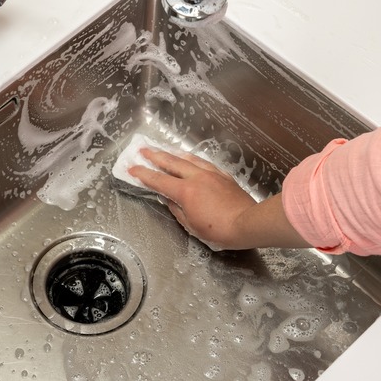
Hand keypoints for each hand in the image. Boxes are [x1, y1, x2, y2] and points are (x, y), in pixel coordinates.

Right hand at [128, 148, 309, 249]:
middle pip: (172, 163)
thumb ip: (177, 210)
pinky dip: (192, 159)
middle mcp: (196, 177)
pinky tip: (190, 159)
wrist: (247, 223)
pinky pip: (203, 163)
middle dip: (155, 156)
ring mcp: (210, 174)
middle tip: (143, 150)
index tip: (132, 168)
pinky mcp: (222, 175)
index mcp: (185, 191)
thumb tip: (170, 200)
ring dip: (173, 154)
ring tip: (164, 151)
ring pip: (188, 158)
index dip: (143, 174)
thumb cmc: (218, 230)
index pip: (159, 181)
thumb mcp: (191, 225)